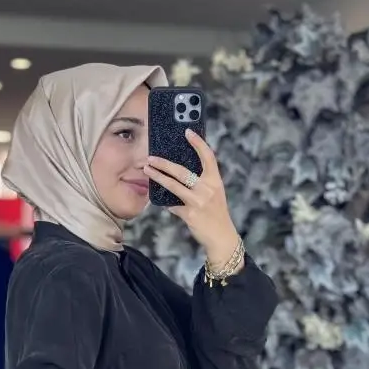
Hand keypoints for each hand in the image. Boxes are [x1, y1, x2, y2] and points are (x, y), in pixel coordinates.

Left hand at [145, 131, 242, 270]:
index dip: (198, 143)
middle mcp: (207, 189)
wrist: (221, 236)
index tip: (187, 131)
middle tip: (151, 157)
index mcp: (215, 180)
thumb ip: (202, 181)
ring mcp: (198, 201)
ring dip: (158, 177)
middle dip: (164, 163)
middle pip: (182, 171)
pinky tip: (159, 200)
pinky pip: (173, 205)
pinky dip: (165, 202)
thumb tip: (181, 170)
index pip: (208, 156)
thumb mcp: (214, 193)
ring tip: (147, 170)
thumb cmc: (216, 213)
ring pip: (173, 186)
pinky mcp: (190, 214)